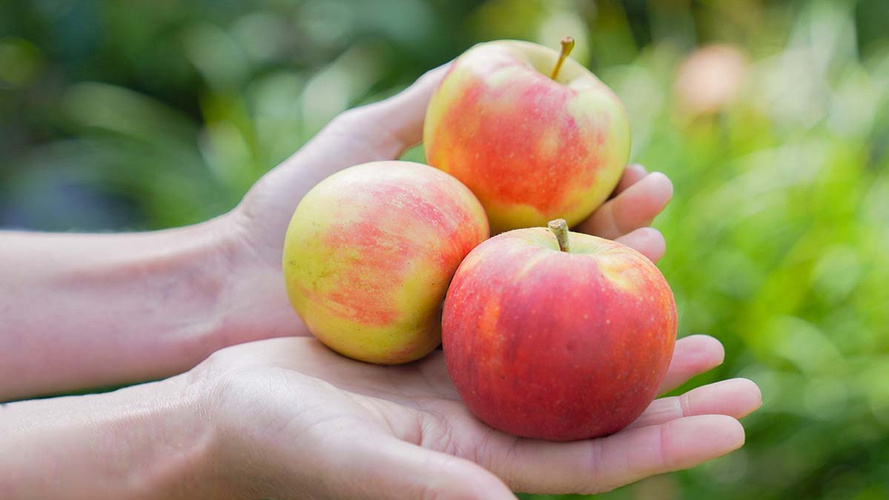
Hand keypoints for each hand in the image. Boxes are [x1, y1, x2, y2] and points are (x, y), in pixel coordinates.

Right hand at [189, 335, 759, 497]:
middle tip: (732, 365)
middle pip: (591, 407)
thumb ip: (434, 488)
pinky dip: (547, 285)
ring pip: (556, 353)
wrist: (226, 406)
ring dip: (613, 329)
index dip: (663, 443)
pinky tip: (574, 254)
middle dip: (663, 392)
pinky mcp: (432, 343)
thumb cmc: (279, 444)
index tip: (730, 422)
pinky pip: (504, 309)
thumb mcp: (356, 463)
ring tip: (672, 297)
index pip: (592, 460)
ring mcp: (461, 383)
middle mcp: (483, 426)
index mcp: (481, 463)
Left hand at [215, 65, 676, 344]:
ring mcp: (457, 320)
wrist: (230, 286)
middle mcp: (470, 272)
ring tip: (656, 249)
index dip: (594, 184)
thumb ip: (419, 105)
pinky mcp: (437, 360)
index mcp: (460, 224)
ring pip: (545, 298)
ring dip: (607, 277)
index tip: (635, 162)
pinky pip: (502, 346)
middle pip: (558, 249)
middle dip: (619, 227)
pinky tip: (599, 312)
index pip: (543, 202)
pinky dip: (553, 328)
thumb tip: (490, 53)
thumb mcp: (356, 143)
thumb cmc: (288, 212)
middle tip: (660, 199)